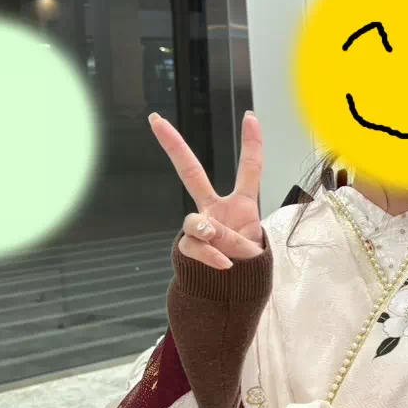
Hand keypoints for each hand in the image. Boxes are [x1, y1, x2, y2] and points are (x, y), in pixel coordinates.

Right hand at [151, 111, 264, 269]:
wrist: (233, 292)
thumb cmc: (249, 264)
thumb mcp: (252, 250)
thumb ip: (232, 238)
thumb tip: (206, 230)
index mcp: (242, 203)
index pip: (249, 169)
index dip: (251, 143)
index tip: (250, 115)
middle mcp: (217, 209)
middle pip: (192, 173)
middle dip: (174, 147)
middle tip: (155, 120)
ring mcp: (201, 228)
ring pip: (194, 221)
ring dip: (211, 234)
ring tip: (226, 249)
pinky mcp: (190, 247)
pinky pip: (194, 246)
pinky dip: (210, 254)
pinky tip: (223, 263)